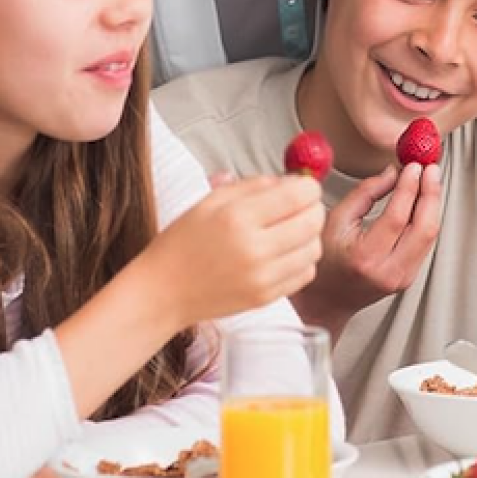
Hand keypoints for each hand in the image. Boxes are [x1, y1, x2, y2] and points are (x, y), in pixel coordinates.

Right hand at [141, 174, 323, 328]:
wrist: (163, 292)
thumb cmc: (182, 244)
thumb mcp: (210, 201)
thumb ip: (254, 185)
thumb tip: (291, 180)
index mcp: (237, 217)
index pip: (299, 195)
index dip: (308, 186)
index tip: (302, 186)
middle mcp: (254, 248)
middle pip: (313, 221)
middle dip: (312, 208)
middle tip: (298, 207)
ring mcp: (262, 277)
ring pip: (314, 248)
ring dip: (308, 235)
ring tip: (287, 231)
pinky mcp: (266, 298)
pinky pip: (305, 273)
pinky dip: (301, 260)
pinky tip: (282, 254)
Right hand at [296, 162, 443, 335]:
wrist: (326, 298)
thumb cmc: (325, 259)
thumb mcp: (335, 219)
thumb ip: (365, 193)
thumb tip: (393, 172)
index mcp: (364, 258)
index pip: (397, 217)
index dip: (409, 188)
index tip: (413, 166)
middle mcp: (387, 271)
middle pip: (424, 227)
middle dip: (431, 193)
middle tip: (430, 169)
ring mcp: (401, 278)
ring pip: (430, 235)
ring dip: (433, 204)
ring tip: (429, 180)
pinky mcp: (409, 277)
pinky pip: (426, 243)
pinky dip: (428, 218)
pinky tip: (424, 202)